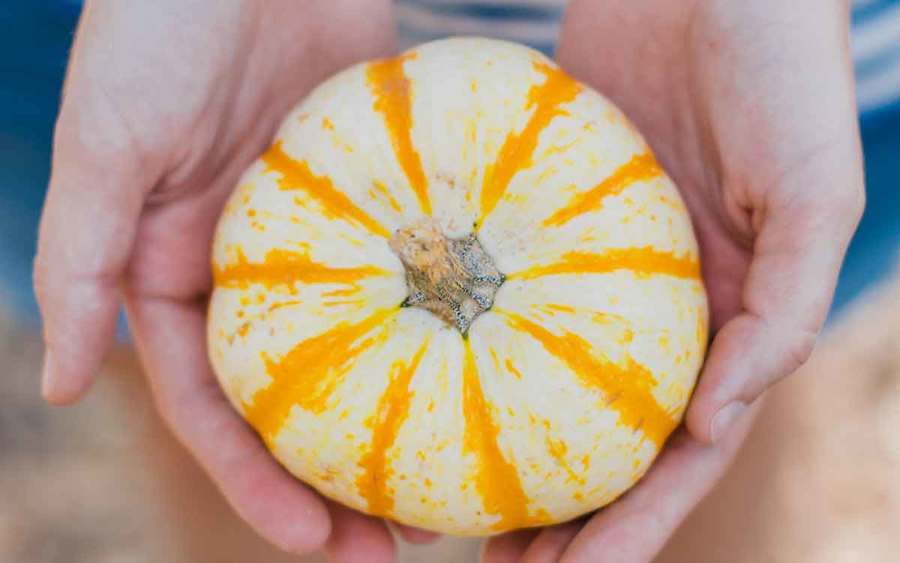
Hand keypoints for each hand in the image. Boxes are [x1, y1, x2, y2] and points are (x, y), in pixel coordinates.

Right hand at [34, 1, 435, 559]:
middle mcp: (252, 272)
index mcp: (176, 279)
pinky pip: (417, 270)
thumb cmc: (158, 24)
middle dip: (339, 481)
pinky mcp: (378, 194)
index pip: (216, 409)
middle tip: (402, 548)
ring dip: (405, 418)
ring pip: (368, 350)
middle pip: (300, 400)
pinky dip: (447, 322)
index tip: (314, 545)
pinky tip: (493, 365)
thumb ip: (78, 262)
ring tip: (459, 489)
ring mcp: (322, 239)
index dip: (257, 484)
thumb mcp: (105, 143)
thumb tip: (60, 388)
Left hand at [484, 0, 863, 559]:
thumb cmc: (782, 74)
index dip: (636, 523)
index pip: (679, 453)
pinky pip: (498, 289)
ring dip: (504, 446)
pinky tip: (420, 372)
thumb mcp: (815, 193)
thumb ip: (787, 307)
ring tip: (447, 506)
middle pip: (602, 436)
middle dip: (562, 513)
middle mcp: (655, 311)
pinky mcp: (542, 217)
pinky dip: (467, 339)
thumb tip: (713, 421)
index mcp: (726, 323)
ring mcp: (593, 270)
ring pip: (541, 379)